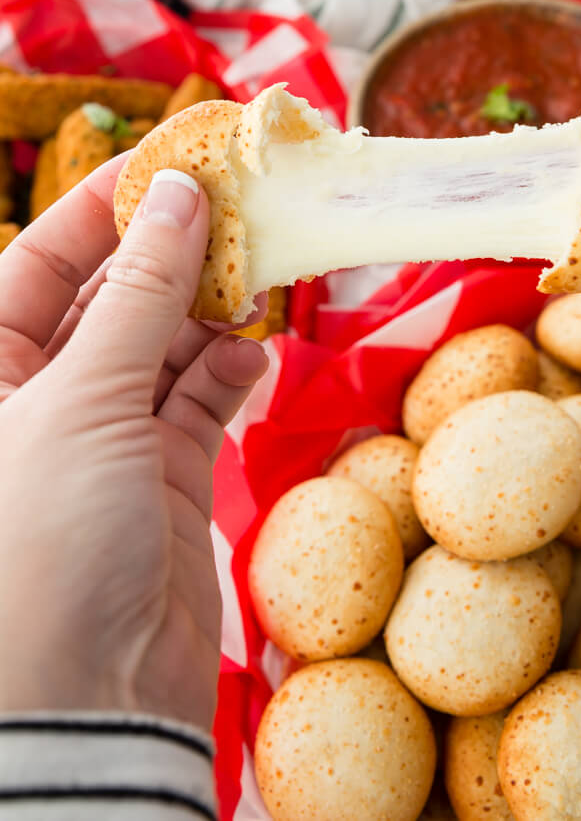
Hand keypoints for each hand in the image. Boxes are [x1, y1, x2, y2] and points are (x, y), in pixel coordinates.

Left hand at [0, 162, 268, 728]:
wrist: (87, 701)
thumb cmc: (39, 541)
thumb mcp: (81, 400)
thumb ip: (140, 294)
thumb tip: (178, 196)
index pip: (40, 261)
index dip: (103, 208)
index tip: (174, 161)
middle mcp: (40, 396)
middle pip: (110, 296)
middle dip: (172, 253)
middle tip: (240, 208)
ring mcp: (106, 436)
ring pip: (164, 341)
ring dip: (211, 307)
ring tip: (257, 274)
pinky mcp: (165, 474)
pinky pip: (201, 396)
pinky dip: (230, 367)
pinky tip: (255, 346)